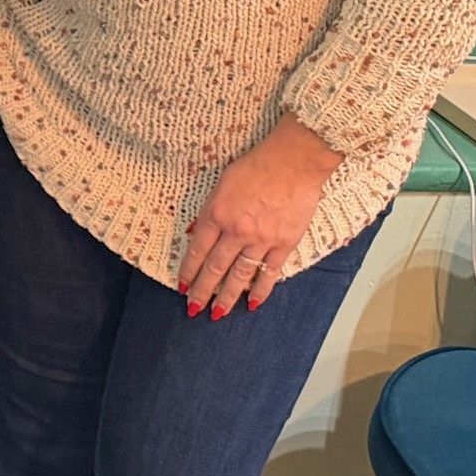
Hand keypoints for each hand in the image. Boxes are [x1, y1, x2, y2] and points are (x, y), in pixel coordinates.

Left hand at [179, 116, 342, 315]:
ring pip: (240, 275)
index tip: (181, 286)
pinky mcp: (284, 243)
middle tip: (192, 308)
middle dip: (202, 291)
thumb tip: (196, 233)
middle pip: (215, 268)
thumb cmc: (257, 165)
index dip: (188, 271)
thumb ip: (210, 211)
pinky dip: (261, 290)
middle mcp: (236, 231)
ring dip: (227, 297)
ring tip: (217, 313)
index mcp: (217, 213)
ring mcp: (262, 240)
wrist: (294, 161)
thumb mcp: (222, 183)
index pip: (197, 250)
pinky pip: (270, 273)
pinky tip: (253, 303)